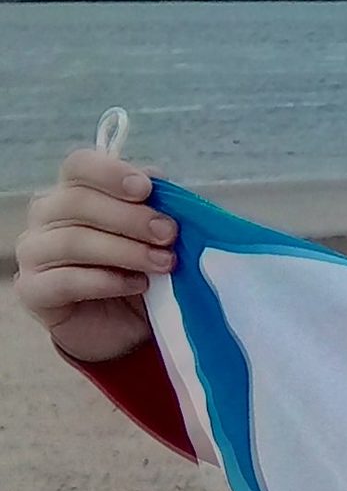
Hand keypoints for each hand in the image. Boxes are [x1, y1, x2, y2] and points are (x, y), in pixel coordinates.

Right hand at [14, 148, 172, 363]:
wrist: (127, 325)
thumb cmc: (140, 268)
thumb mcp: (157, 235)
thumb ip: (157, 205)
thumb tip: (157, 177)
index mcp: (74, 191)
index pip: (79, 166)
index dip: (111, 173)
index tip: (146, 190)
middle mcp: (46, 216)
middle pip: (77, 201)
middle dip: (130, 218)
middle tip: (169, 235)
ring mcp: (33, 253)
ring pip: (72, 241)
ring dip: (125, 251)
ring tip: (163, 263)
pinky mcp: (33, 290)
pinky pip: (64, 280)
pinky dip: (106, 281)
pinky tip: (137, 284)